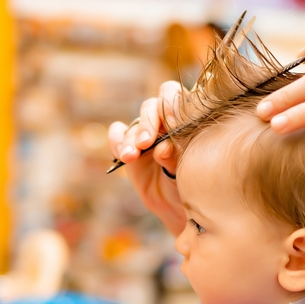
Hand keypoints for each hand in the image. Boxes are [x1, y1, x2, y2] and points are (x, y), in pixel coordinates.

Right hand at [109, 81, 184, 236]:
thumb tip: (163, 147)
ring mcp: (145, 132)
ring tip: (131, 157)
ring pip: (135, 123)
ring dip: (130, 139)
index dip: (171, 106)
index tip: (172, 124)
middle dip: (147, 123)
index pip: (176, 98)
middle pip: (152, 106)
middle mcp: (164, 121)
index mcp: (185, 119)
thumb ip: (176, 158)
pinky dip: (116, 140)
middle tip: (145, 143)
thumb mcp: (186, 172)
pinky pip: (117, 134)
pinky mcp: (128, 144)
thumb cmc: (188, 183)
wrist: (174, 204)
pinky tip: (121, 154)